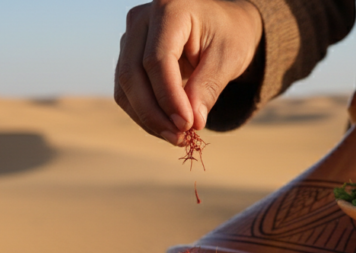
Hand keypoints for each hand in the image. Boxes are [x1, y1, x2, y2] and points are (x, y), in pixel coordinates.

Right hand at [114, 0, 262, 144]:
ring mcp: (130, 37)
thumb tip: (189, 123)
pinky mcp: (127, 57)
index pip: (157, 60)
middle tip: (179, 138)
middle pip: (132, 73)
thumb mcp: (228, 59)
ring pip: (125, 87)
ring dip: (148, 118)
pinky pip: (127, 93)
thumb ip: (207, 88)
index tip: (187, 125)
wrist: (222, 28)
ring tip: (177, 137)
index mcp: (169, 8)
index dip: (169, 97)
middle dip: (154, 113)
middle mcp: (141, 19)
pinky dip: (144, 115)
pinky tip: (167, 128)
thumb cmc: (229, 37)